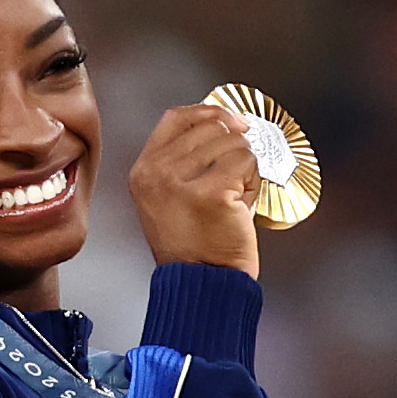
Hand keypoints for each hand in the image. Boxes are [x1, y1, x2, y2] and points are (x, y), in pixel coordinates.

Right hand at [128, 104, 260, 279]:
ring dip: (244, 168)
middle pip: (210, 127)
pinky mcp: (210, 193)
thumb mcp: (171, 197)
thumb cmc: (194, 248)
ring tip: (233, 198)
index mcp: (144, 171)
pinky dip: (253, 182)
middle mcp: (156, 173)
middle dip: (233, 150)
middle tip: (231, 181)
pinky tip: (240, 205)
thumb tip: (223, 124)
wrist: (202, 285)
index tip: (231, 121)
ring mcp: (180, 182)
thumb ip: (185, 160)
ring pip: (233, 143)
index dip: (209, 112)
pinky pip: (247, 162)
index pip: (177, 117)